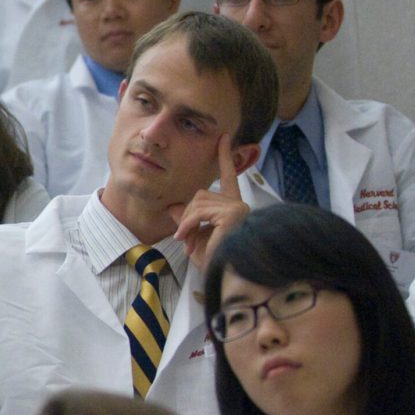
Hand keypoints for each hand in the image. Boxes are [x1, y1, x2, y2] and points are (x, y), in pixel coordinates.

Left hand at [168, 134, 248, 271]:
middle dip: (187, 216)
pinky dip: (187, 225)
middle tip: (183, 239)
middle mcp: (239, 204)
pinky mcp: (233, 213)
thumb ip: (187, 220)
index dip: (225, 157)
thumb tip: (175, 208)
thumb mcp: (195, 238)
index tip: (224, 138)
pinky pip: (198, 212)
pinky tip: (187, 239)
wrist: (225, 276)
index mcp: (233, 207)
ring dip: (186, 223)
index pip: (228, 177)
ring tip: (187, 242)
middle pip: (200, 194)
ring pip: (197, 202)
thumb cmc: (215, 262)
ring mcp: (238, 207)